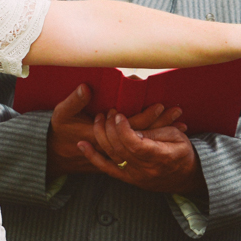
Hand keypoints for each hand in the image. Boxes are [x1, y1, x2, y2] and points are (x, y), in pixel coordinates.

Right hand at [47, 85, 182, 176]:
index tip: (161, 105)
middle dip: (162, 124)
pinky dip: (157, 140)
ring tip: (181, 122)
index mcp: (103, 137)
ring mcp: (118, 151)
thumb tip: (86, 87)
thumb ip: (75, 102)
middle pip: (143, 136)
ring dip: (163, 132)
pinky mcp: (121, 152)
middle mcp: (114, 147)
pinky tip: (171, 133)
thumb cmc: (61, 130)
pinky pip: (143, 147)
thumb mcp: (63, 114)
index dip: (146, 117)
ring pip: (146, 142)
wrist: (58, 153)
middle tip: (178, 111)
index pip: (130, 129)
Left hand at [77, 111, 204, 195]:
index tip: (119, 115)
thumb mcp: (177, 136)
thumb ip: (155, 132)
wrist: (185, 177)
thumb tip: (133, 129)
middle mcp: (145, 169)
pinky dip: (93, 157)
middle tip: (108, 112)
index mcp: (160, 157)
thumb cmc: (182, 151)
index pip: (135, 144)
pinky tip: (83, 144)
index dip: (123, 129)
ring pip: (111, 155)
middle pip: (120, 148)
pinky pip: (107, 168)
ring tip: (99, 118)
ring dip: (101, 135)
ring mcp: (134, 176)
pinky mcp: (127, 178)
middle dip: (110, 127)